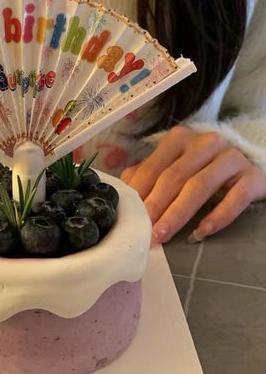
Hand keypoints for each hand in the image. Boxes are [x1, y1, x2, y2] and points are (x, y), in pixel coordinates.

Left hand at [121, 125, 265, 243]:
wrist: (246, 163)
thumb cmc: (201, 167)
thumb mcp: (173, 165)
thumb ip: (147, 174)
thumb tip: (123, 193)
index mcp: (179, 138)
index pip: (154, 167)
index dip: (140, 193)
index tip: (130, 216)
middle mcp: (205, 143)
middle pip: (174, 177)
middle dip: (156, 206)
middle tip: (144, 230)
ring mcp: (231, 158)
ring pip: (199, 186)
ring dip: (178, 214)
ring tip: (163, 235)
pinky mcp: (253, 176)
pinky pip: (234, 198)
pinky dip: (216, 217)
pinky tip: (199, 233)